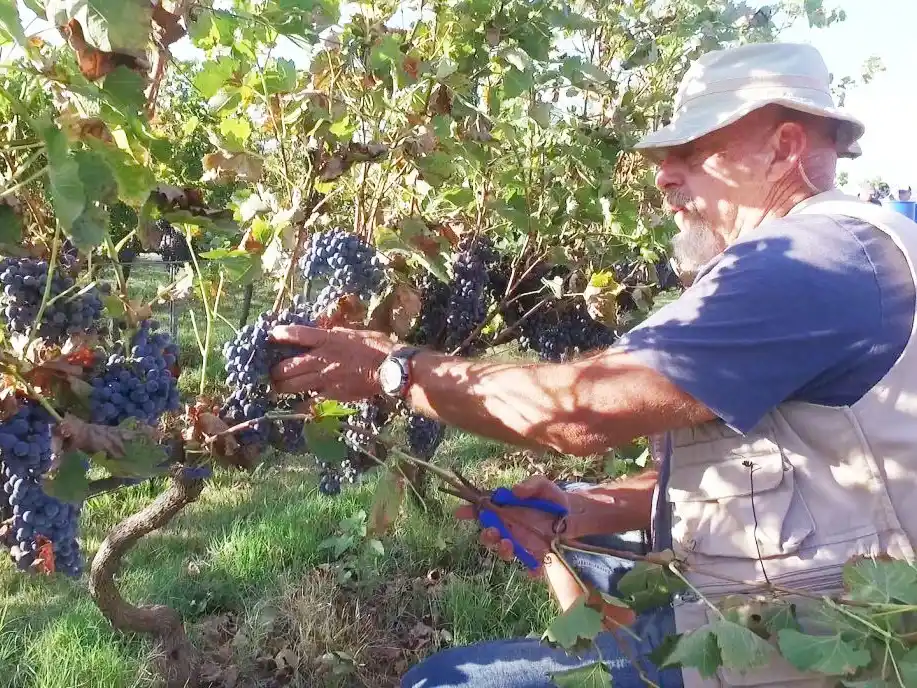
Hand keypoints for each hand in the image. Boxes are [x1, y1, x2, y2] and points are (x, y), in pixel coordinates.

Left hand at [269, 325, 395, 400]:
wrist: (391, 369)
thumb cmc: (377, 347)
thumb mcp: (354, 333)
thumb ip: (336, 334)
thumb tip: (324, 333)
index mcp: (327, 340)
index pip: (296, 334)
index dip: (279, 334)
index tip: (270, 336)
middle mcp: (321, 359)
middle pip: (286, 366)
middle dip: (275, 370)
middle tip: (272, 372)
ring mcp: (324, 379)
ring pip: (291, 386)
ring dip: (281, 387)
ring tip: (277, 388)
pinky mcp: (332, 395)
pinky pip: (308, 404)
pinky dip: (299, 406)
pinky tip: (295, 407)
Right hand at [456, 475, 572, 574]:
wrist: (575, 515)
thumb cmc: (553, 498)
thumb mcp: (543, 485)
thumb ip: (530, 485)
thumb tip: (514, 491)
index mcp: (506, 509)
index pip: (483, 511)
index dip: (470, 512)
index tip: (459, 513)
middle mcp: (509, 526)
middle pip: (489, 535)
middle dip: (486, 536)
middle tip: (493, 532)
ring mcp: (521, 541)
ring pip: (503, 550)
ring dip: (501, 549)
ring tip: (509, 544)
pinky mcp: (534, 553)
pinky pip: (528, 564)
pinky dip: (529, 569)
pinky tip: (533, 568)